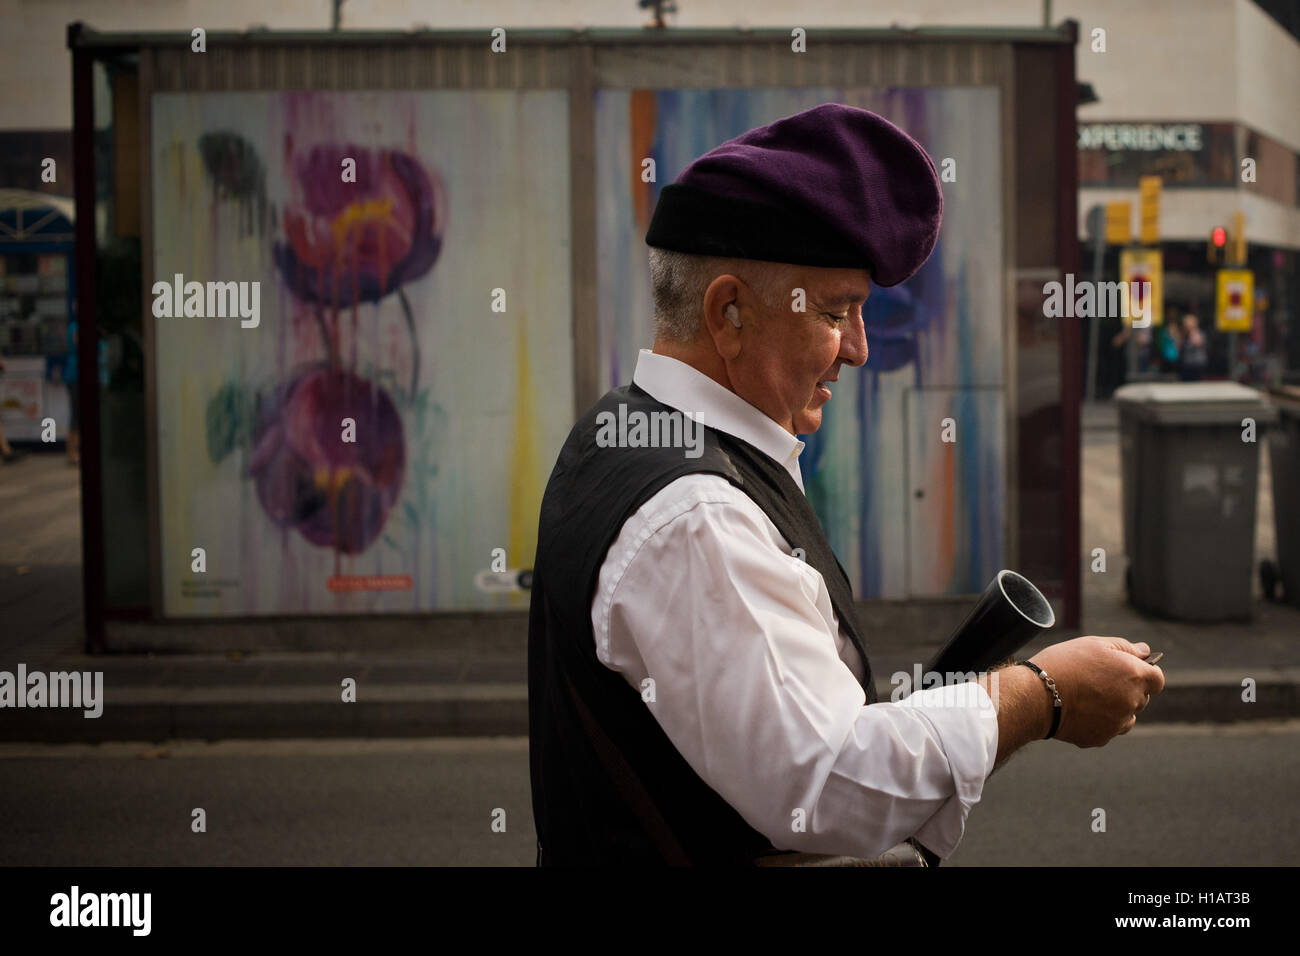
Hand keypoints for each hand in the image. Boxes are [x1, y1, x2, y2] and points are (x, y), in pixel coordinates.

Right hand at [1028, 636, 1164, 747]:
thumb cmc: (1064, 664)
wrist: (1036, 696)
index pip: (1157, 679)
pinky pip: (1108, 730)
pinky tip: (1079, 711)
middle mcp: (1132, 701)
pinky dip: (1099, 722)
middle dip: (1127, 689)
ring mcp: (1118, 723)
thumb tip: (1146, 651)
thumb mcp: (1094, 644)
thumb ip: (1125, 647)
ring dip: (1116, 708)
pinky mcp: (1102, 738)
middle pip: (1141, 697)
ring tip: (1087, 697)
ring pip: (1126, 716)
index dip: (1144, 673)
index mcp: (1135, 675)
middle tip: (1098, 681)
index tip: (1127, 670)